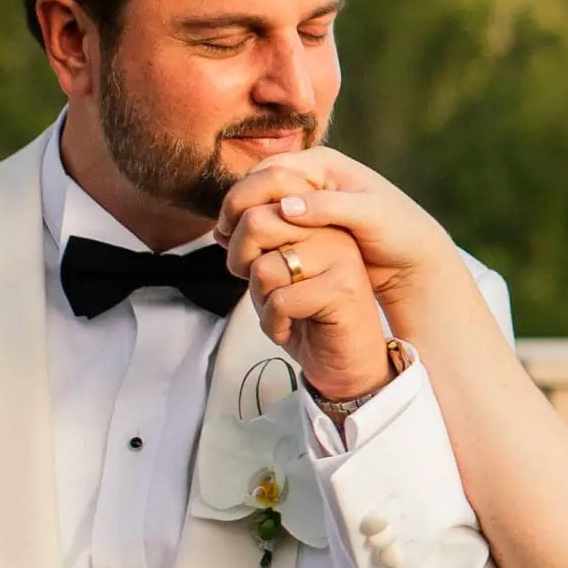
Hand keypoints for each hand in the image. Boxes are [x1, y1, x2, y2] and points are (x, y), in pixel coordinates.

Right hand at [218, 147, 459, 334]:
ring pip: (263, 203)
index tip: (231, 223)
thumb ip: (328, 209)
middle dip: (238, 206)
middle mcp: (313, 176)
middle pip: (260, 183)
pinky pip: (274, 222)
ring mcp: (310, 198)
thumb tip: (285, 207)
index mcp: (324, 163)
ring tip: (227, 245)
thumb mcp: (368, 217)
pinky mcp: (310, 222)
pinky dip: (257, 234)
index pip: (271, 170)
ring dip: (243, 221)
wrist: (416, 257)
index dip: (246, 194)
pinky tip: (247, 253)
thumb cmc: (399, 233)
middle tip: (221, 235)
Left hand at [229, 217, 391, 403]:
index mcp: (314, 219)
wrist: (347, 366)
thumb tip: (220, 229)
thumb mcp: (274, 274)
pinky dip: (273, 324)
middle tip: (259, 288)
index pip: (257, 201)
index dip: (235, 234)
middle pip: (256, 222)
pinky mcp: (342, 290)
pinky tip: (287, 330)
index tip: (242, 263)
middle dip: (241, 261)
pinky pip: (281, 301)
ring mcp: (340, 257)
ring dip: (260, 299)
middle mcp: (330, 230)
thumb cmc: (309, 320)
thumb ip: (256, 246)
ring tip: (280, 313)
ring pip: (265, 267)